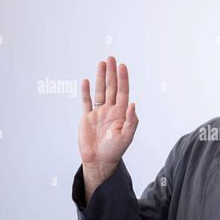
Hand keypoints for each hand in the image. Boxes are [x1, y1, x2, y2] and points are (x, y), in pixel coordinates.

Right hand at [78, 56, 138, 198]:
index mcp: (121, 113)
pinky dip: (85, 92)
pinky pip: (86, 102)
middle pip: (111, 88)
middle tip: (111, 58)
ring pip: (99, 91)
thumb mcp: (126, 136)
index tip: (122, 66)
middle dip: (112, 73)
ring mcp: (99, 113)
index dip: (123, 79)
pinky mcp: (87, 118)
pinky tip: (86, 81)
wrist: (99, 161)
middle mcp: (111, 110)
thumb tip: (133, 104)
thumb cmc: (115, 150)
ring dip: (100, 78)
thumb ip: (131, 121)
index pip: (123, 92)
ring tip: (101, 63)